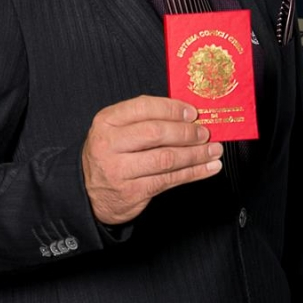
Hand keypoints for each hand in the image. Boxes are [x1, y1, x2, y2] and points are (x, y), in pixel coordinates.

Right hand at [82, 95, 222, 224]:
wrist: (89, 194)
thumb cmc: (110, 155)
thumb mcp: (115, 130)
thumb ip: (144, 119)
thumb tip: (185, 114)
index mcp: (106, 121)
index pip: (143, 108)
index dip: (172, 109)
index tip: (193, 113)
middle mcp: (109, 144)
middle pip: (156, 133)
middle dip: (186, 132)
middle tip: (205, 132)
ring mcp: (119, 170)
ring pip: (166, 159)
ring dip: (196, 154)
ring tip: (213, 150)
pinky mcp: (132, 192)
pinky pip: (169, 180)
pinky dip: (193, 173)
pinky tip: (208, 168)